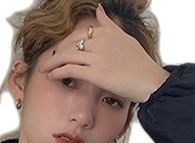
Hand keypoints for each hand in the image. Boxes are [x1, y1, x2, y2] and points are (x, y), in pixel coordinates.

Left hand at [37, 4, 168, 103]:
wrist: (149, 81)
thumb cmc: (140, 64)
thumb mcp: (125, 38)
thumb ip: (109, 25)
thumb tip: (99, 10)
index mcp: (106, 31)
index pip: (78, 34)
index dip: (65, 43)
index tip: (58, 51)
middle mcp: (100, 41)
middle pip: (69, 44)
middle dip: (55, 52)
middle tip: (46, 60)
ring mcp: (97, 56)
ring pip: (66, 56)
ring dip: (52, 62)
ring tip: (44, 68)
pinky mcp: (95, 72)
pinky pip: (70, 69)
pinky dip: (58, 72)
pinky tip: (51, 75)